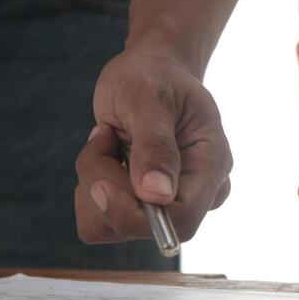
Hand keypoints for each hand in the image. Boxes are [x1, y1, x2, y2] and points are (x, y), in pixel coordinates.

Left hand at [75, 45, 232, 244]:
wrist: (150, 71)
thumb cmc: (153, 77)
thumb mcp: (150, 98)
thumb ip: (155, 144)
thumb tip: (158, 195)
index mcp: (210, 167)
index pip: (182, 221)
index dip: (136, 214)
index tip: (100, 183)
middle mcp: (195, 194)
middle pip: (144, 228)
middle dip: (106, 186)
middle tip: (102, 136)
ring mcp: (167, 205)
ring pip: (112, 226)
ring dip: (93, 181)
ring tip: (107, 139)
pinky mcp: (139, 208)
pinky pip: (99, 222)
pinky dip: (88, 189)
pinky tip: (106, 156)